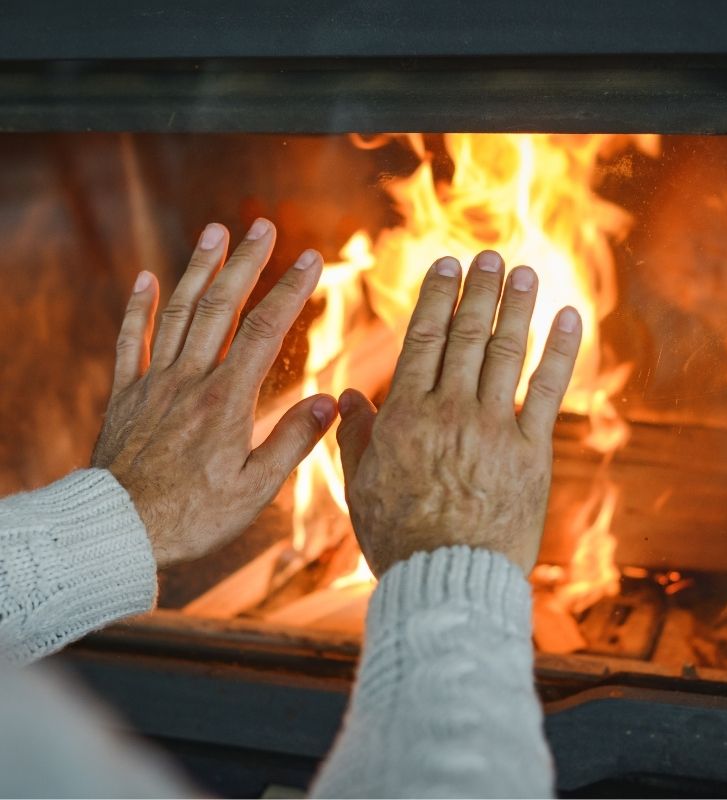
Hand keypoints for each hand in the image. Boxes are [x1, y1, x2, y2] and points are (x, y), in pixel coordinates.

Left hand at [92, 219, 336, 566]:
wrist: (119, 531)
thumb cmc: (194, 517)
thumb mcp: (255, 490)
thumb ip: (293, 442)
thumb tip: (329, 403)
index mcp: (227, 401)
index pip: (266, 331)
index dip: (290, 290)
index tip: (310, 259)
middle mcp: (191, 381)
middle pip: (221, 308)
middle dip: (245, 263)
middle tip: (262, 226)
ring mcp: (155, 384)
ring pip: (178, 314)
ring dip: (197, 270)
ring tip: (214, 233)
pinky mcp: (126, 396)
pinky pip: (130, 342)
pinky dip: (138, 307)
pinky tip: (145, 277)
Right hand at [336, 250, 581, 576]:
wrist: (447, 578)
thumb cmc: (398, 535)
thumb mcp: (361, 485)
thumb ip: (355, 436)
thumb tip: (348, 396)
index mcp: (407, 416)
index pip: (423, 341)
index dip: (437, 298)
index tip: (448, 266)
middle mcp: (451, 411)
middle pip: (467, 336)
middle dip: (479, 291)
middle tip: (491, 258)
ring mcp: (494, 429)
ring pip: (506, 352)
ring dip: (517, 307)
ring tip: (524, 272)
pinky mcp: (531, 451)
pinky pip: (547, 391)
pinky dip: (560, 350)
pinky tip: (569, 316)